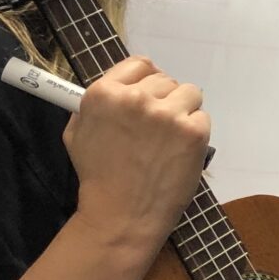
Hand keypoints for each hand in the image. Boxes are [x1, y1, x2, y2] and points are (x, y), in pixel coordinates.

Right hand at [64, 56, 211, 251]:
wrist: (122, 215)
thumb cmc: (98, 178)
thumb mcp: (77, 134)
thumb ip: (92, 105)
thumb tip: (112, 87)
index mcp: (104, 93)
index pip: (139, 64)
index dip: (145, 81)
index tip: (149, 96)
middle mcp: (136, 97)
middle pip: (165, 80)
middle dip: (163, 100)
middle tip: (156, 129)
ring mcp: (167, 114)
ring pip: (189, 93)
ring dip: (183, 111)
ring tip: (170, 139)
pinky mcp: (193, 131)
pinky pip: (202, 118)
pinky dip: (195, 133)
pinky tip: (179, 151)